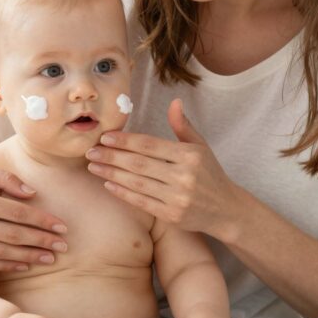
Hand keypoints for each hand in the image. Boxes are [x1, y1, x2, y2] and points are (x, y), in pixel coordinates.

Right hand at [0, 158, 68, 270]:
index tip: (62, 227)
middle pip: (14, 235)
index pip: (18, 213)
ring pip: (2, 252)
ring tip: (49, 258)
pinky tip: (25, 264)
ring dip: (29, 257)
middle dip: (42, 242)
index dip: (43, 221)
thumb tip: (32, 194)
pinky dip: (7, 265)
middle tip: (63, 246)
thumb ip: (6, 178)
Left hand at [85, 99, 241, 239]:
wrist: (226, 209)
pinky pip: (142, 202)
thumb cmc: (210, 174)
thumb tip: (174, 102)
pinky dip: (123, 193)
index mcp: (190, 155)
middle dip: (112, 156)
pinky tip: (108, 184)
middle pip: (139, 164)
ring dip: (112, 174)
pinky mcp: (173, 216)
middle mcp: (184, 176)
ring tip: (94, 167)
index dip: (125, 141)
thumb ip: (183, 126)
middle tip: (91, 151)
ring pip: (137, 183)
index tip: (105, 137)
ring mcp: (178, 198)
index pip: (150, 145)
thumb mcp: (200, 147)